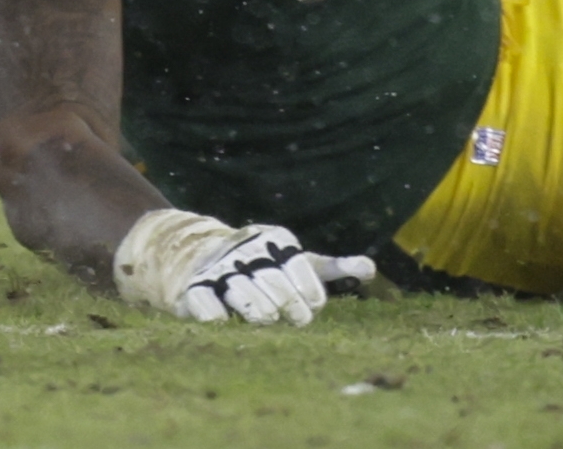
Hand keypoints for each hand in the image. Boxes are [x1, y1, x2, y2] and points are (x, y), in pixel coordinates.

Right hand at [113, 209, 372, 324]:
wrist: (197, 256)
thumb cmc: (262, 264)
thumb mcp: (298, 260)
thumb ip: (333, 267)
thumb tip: (371, 270)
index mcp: (276, 240)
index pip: (299, 268)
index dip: (308, 294)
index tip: (311, 309)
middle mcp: (248, 251)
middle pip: (274, 286)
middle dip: (287, 307)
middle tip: (293, 320)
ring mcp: (219, 269)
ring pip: (244, 295)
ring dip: (257, 312)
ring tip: (266, 320)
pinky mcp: (192, 289)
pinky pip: (208, 306)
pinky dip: (219, 317)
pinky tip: (229, 323)